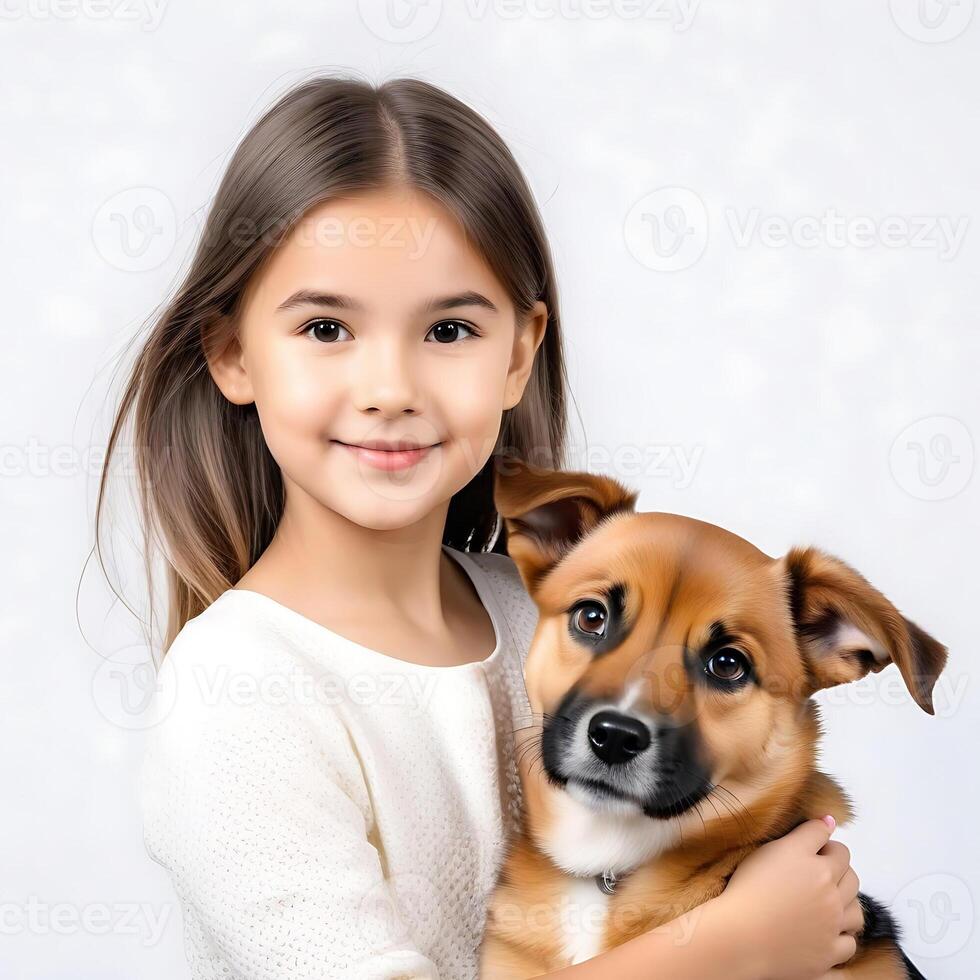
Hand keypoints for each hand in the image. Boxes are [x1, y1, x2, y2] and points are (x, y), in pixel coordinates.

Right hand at [717, 816, 863, 979]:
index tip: (813, 850)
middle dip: (840, 873)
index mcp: (821, 869)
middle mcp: (832, 898)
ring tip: (824, 903)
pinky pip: (848, 944)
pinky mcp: (828, 954)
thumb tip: (830, 820)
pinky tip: (825, 931)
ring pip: (856, 912)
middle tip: (815, 875)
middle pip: (852, 879)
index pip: (840, 851)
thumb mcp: (776, 848)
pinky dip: (840, 937)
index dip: (827, 847)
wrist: (740, 935)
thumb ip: (808, 833)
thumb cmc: (751, 888)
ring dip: (845, 905)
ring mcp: (832, 928)